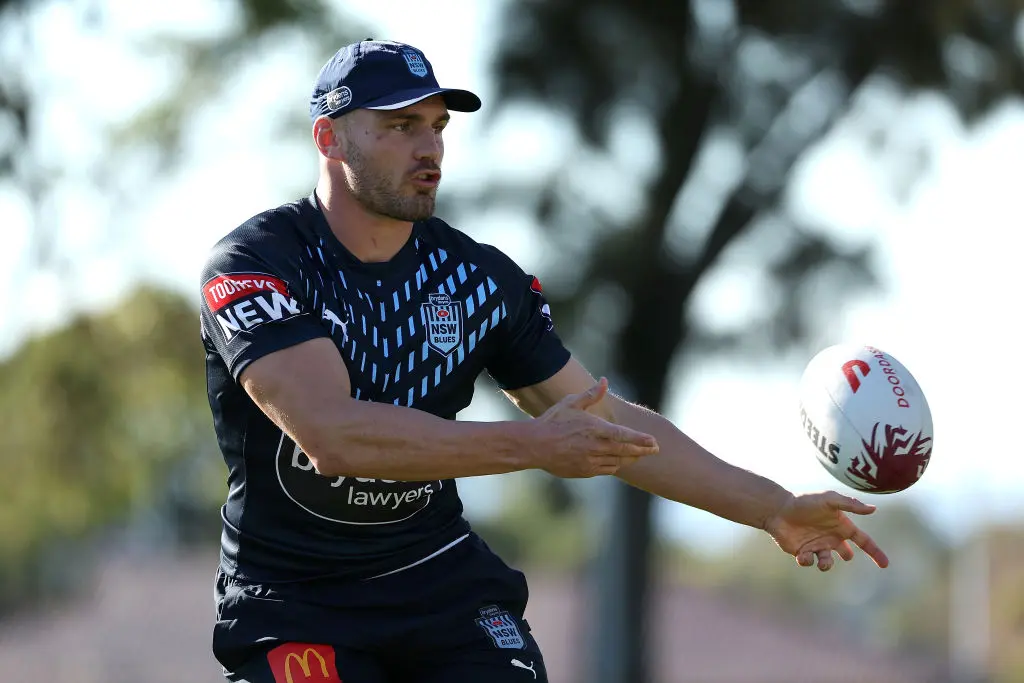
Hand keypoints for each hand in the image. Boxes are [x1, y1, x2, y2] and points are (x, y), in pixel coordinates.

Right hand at [534, 377, 658, 477]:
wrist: (534, 446)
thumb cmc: (553, 421)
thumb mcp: (571, 403)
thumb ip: (591, 394)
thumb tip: (605, 380)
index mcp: (594, 429)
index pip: (624, 436)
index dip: (641, 440)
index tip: (654, 441)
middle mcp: (595, 447)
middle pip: (626, 451)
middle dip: (643, 450)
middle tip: (655, 450)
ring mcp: (590, 461)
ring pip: (618, 462)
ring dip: (631, 459)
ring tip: (640, 455)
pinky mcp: (584, 471)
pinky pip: (606, 470)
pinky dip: (616, 465)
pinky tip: (620, 461)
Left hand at [764, 491, 888, 570]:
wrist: (778, 509)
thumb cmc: (804, 502)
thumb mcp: (829, 500)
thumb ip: (850, 504)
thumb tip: (874, 509)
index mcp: (841, 526)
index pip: (863, 541)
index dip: (875, 552)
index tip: (886, 564)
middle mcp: (831, 537)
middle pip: (847, 554)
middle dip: (847, 556)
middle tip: (845, 554)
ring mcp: (817, 546)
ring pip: (828, 563)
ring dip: (826, 564)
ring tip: (822, 560)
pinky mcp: (802, 552)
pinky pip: (809, 563)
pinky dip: (808, 561)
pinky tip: (803, 554)